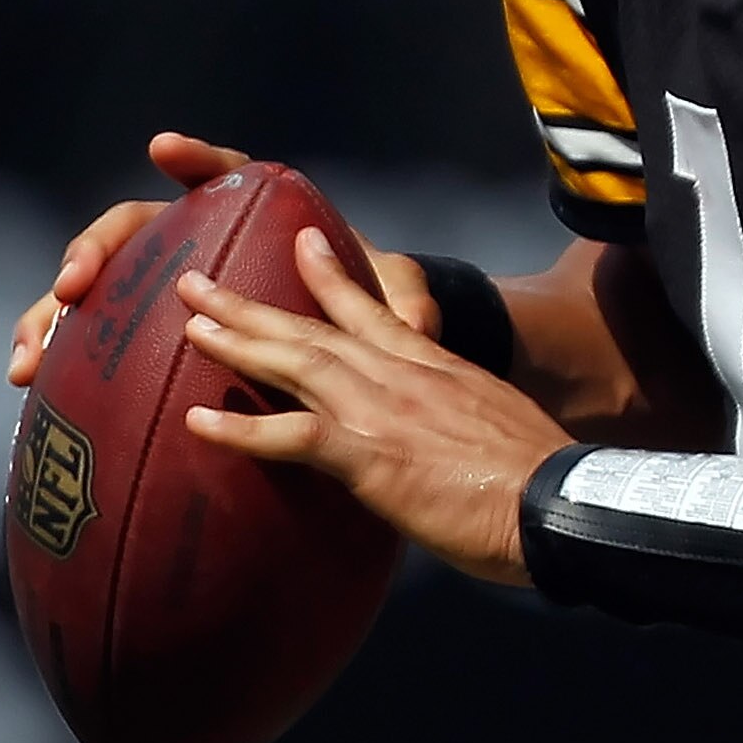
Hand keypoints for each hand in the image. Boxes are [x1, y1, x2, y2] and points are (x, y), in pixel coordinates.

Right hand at [7, 132, 436, 385]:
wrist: (365, 345)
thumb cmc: (378, 305)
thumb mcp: (398, 303)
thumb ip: (407, 304)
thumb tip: (421, 323)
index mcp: (260, 217)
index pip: (226, 175)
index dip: (196, 159)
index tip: (162, 147)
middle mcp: (202, 243)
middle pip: (134, 232)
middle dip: (93, 252)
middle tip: (71, 283)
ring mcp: (165, 287)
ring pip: (96, 291)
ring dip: (51, 318)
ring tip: (27, 361)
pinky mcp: (147, 335)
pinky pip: (95, 343)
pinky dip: (63, 360)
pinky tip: (32, 390)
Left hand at [178, 228, 562, 582]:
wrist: (555, 500)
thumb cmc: (536, 480)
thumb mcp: (494, 428)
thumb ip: (455, 422)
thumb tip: (438, 441)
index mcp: (434, 366)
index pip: (373, 310)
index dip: (332, 277)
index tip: (302, 242)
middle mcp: (400, 374)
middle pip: (314, 327)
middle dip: (252, 303)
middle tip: (198, 280)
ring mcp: (380, 409)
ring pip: (294, 362)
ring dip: (236, 341)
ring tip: (188, 325)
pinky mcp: (368, 454)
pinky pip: (290, 436)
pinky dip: (241, 429)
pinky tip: (197, 423)